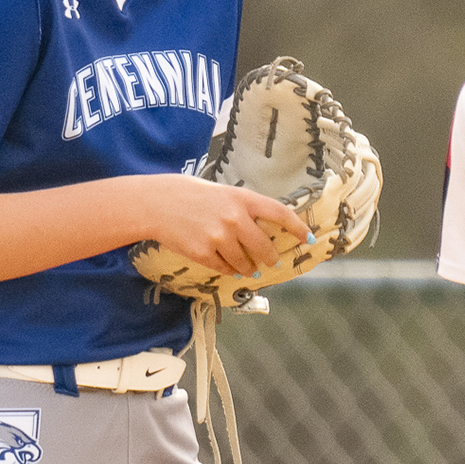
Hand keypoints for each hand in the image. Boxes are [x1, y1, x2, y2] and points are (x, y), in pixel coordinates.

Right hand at [134, 175, 309, 277]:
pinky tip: (227, 265)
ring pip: (244, 263)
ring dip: (249, 268)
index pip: (279, 214)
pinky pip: (224, 268)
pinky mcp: (203, 253)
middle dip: (270, 258)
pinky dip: (228, 269)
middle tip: (271, 261)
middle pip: (264, 247)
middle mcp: (234, 218)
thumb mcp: (223, 193)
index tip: (307, 238)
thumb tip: (266, 230)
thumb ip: (244, 209)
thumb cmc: (191, 195)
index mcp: (242, 199)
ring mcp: (218, 237)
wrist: (156, 203)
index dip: (297, 228)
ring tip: (248, 268)